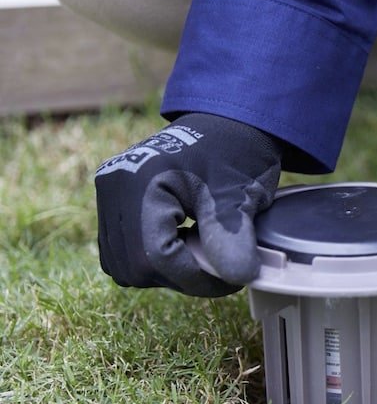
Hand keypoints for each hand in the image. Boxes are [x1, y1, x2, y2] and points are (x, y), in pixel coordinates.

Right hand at [94, 113, 283, 296]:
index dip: (197, 280)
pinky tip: (181, 246)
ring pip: (122, 264)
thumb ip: (235, 237)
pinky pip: (118, 250)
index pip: (158, 256)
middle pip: (135, 266)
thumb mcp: (241, 194)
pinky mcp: (111, 199)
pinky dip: (149, 259)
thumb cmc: (236, 152)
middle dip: (180, 278)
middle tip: (217, 271)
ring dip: (162, 272)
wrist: (226, 122)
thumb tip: (238, 277)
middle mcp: (114, 186)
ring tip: (199, 256)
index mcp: (142, 181)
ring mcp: (108, 192)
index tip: (231, 281)